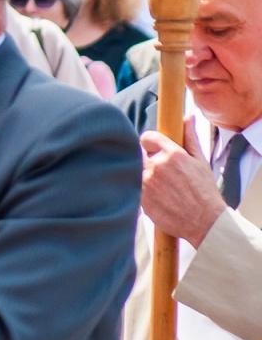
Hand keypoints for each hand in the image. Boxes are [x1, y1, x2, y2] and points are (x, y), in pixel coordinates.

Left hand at [142, 130, 225, 246]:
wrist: (205, 222)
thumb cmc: (204, 191)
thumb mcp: (200, 161)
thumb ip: (190, 138)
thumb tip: (187, 117)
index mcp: (172, 154)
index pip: (147, 138)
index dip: (150, 144)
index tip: (155, 150)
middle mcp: (156, 166)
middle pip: (139, 154)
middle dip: (148, 160)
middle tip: (161, 172)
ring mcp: (146, 182)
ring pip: (135, 171)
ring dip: (144, 175)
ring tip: (160, 186)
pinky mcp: (140, 198)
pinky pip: (133, 187)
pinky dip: (141, 190)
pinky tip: (156, 196)